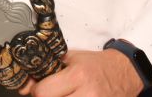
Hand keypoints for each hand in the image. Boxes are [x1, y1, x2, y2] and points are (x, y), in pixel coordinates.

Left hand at [20, 49, 142, 96]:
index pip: (43, 93)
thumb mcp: (72, 59)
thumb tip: (26, 86)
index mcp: (78, 76)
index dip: (36, 90)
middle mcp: (87, 95)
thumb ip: (49, 70)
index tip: (38, 87)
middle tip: (50, 93)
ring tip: (63, 95)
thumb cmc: (96, 64)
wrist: (125, 72)